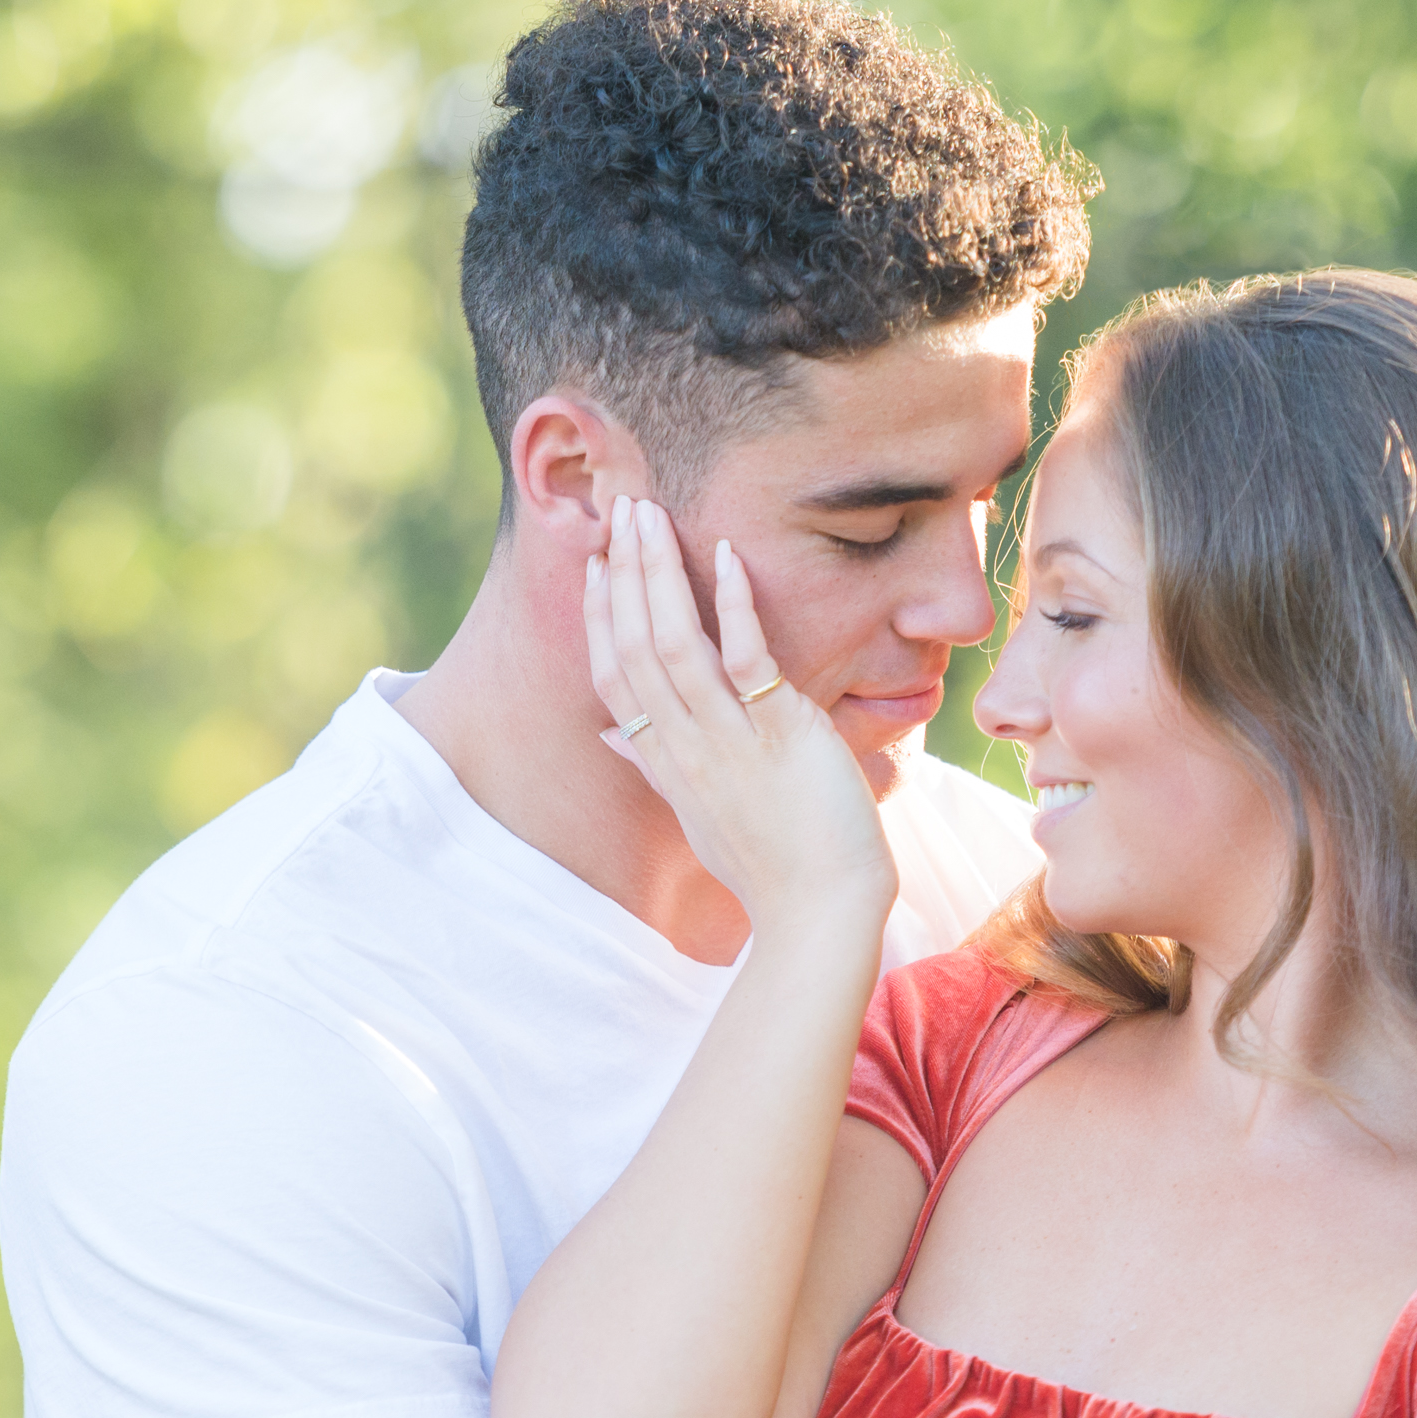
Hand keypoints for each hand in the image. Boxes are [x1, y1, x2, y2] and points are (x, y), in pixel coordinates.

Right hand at [587, 494, 893, 936]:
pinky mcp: (779, 732)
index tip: (596, 566)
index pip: (613, 677)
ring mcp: (727, 740)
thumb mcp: (697, 815)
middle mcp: (684, 747)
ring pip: (673, 644)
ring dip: (658, 574)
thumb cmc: (767, 864)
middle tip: (622, 509)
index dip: (600, 617)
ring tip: (650, 516)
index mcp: (665, 761)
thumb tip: (613, 735)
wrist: (819, 908)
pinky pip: (746, 658)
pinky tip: (726, 555)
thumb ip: (654, 766)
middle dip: (624, 574)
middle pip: (634, 648)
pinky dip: (733, 604)